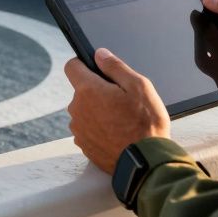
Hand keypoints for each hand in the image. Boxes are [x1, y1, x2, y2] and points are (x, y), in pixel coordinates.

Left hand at [65, 48, 169, 173]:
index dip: (84, 64)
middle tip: (121, 100)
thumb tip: (100, 54)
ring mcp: (79, 129)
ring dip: (98, 111)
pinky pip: (89, 129)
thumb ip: (115, 66)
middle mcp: (77, 109)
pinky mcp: (84, 145)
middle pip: (81, 90)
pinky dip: (100, 128)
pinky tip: (118, 133)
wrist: (145, 163)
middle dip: (98, 91)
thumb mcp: (139, 86)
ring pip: (85, 111)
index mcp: (88, 90)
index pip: (72, 66)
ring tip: (122, 120)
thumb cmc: (146, 124)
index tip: (97, 69)